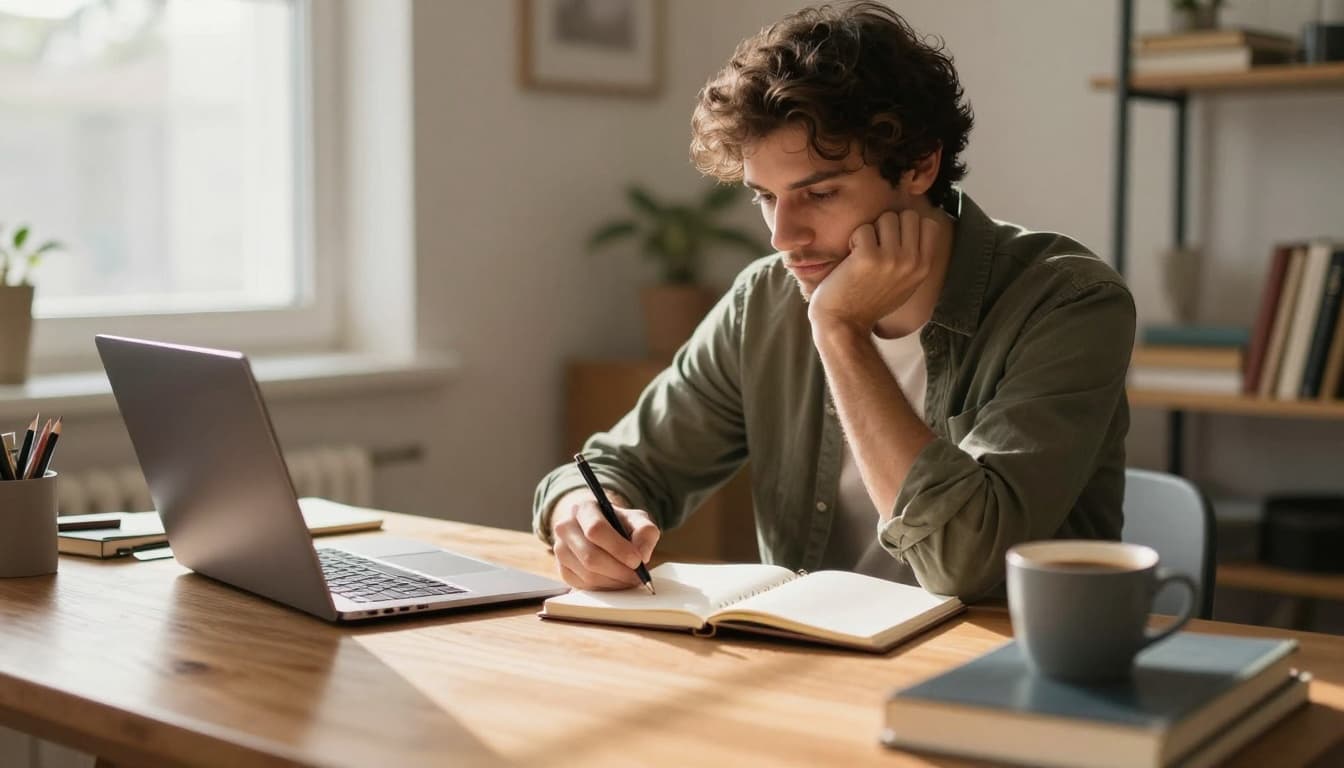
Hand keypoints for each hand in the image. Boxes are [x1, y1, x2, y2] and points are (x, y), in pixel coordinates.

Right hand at [549, 487, 659, 589]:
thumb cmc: (620, 524)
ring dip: (614, 581)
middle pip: (590, 556)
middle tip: (638, 576)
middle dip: (618, 570)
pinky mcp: (562, 569)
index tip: (637, 560)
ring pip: (587, 574)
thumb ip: (645, 532)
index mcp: (583, 508)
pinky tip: (616, 580)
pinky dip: (604, 587)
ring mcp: (560, 549)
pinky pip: (583, 585)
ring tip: (630, 578)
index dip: (618, 548)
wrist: (601, 531)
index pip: (596, 530)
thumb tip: (642, 554)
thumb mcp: (637, 520)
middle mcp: (565, 527)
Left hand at [807, 209, 941, 333]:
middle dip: (889, 225)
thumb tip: (917, 225)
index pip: (929, 224)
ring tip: (863, 252)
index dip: (908, 226)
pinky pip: (864, 229)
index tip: (893, 241)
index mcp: (924, 268)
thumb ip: (914, 257)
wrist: (844, 324)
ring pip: (887, 218)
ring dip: (871, 231)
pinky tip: (851, 259)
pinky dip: (854, 240)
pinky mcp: (869, 257)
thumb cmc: (869, 302)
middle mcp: (912, 262)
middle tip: (876, 245)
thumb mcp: (905, 284)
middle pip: (908, 216)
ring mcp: (892, 259)